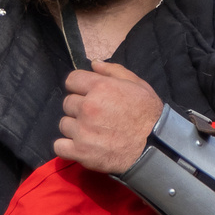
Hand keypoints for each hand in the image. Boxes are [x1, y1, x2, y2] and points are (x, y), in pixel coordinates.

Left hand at [55, 61, 162, 175]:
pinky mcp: (80, 152)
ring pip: (64, 124)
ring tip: (92, 133)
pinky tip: (80, 146)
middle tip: (95, 116)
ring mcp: (82, 131)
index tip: (87, 94)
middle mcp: (88, 107)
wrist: (155, 147)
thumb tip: (93, 63)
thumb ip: (113, 71)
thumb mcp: (136, 84)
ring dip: (75, 128)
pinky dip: (67, 147)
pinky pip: (59, 146)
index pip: (71, 80)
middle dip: (79, 108)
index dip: (79, 86)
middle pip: (67, 103)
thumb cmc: (148, 114)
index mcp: (100, 87)